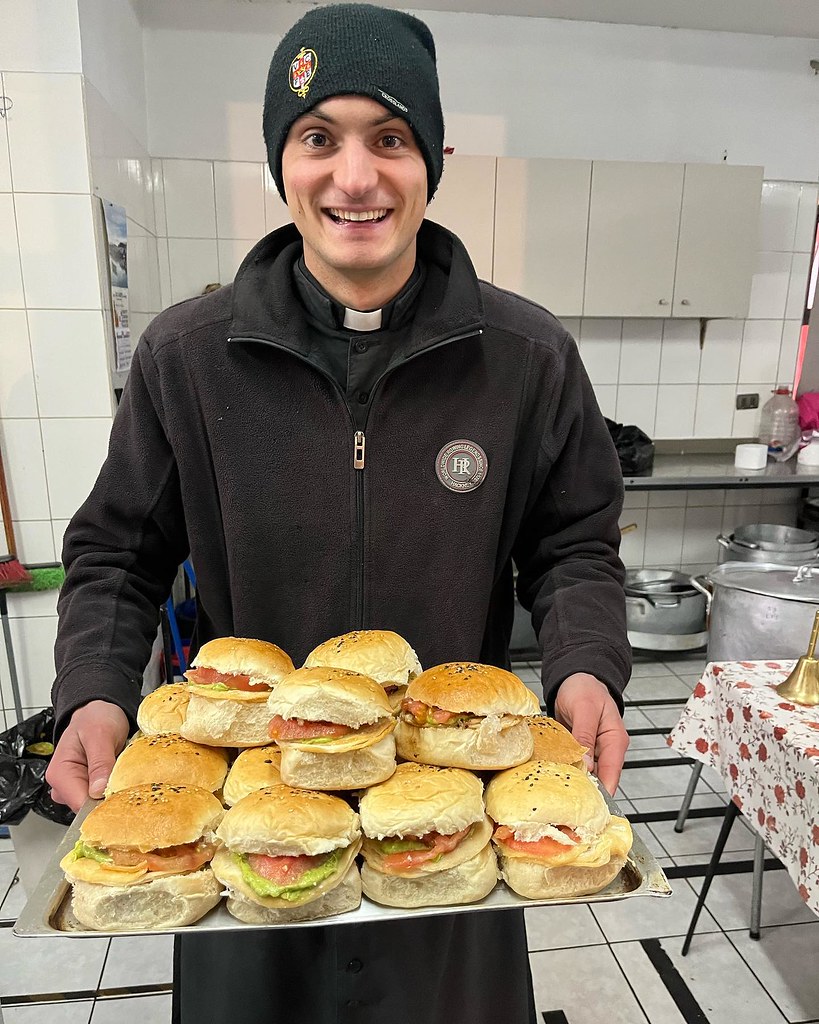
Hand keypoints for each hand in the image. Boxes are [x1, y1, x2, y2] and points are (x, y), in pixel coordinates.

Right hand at [46, 701, 129, 811]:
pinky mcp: (87, 787)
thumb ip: (100, 762)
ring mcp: (75, 787)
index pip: (80, 804)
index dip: (102, 805)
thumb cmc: (96, 717)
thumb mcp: (100, 734)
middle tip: (127, 780)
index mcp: (60, 774)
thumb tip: (99, 791)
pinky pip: (102, 796)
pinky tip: (120, 774)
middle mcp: (63, 785)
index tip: (123, 798)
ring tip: (123, 771)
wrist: (99, 709)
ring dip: (113, 792)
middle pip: (88, 807)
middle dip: (110, 798)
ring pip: (97, 803)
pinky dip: (113, 788)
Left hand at [554, 673, 628, 795]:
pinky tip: (550, 776)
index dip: (602, 792)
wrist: (574, 677)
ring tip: (556, 794)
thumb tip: (587, 764)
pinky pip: (572, 763)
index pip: (612, 774)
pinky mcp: (578, 749)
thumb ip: (585, 736)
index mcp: (615, 741)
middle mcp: (605, 749)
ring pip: (584, 773)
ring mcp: (592, 750)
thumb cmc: (585, 687)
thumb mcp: (585, 709)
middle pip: (598, 778)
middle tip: (567, 805)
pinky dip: (563, 769)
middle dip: (584, 791)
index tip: (589, 806)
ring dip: (571, 780)